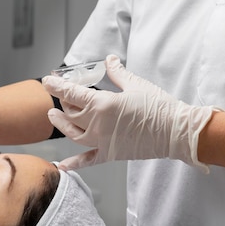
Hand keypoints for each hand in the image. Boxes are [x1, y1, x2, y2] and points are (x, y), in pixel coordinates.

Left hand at [42, 55, 216, 171]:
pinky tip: (62, 165)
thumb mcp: (136, 84)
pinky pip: (88, 160)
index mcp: (102, 105)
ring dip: (61, 125)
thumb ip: (117, 73)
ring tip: (54, 116)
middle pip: (71, 113)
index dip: (57, 86)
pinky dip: (74, 163)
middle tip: (61, 96)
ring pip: (73, 134)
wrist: (176, 132)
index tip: (47, 81)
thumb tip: (110, 60)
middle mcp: (97, 125)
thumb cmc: (159, 107)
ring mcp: (102, 141)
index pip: (72, 94)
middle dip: (63, 102)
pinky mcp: (110, 154)